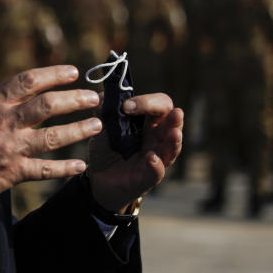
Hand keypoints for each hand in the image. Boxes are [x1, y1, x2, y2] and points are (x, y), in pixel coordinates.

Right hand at [0, 65, 101, 211]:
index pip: (28, 81)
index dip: (53, 74)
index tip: (73, 72)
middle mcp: (4, 123)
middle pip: (48, 106)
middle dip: (75, 99)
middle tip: (94, 98)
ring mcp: (10, 148)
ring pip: (52, 137)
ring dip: (78, 131)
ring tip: (97, 125)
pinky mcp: (12, 173)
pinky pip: (44, 170)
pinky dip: (64, 168)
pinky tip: (81, 165)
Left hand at [87, 93, 182, 212]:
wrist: (98, 177)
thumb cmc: (106, 148)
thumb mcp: (102, 126)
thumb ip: (105, 110)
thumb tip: (103, 94)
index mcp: (148, 122)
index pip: (160, 105)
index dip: (148, 102)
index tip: (126, 106)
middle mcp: (157, 138)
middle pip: (173, 124)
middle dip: (173, 118)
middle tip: (175, 112)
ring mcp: (156, 158)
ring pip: (172, 148)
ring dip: (173, 141)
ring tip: (174, 133)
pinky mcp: (147, 177)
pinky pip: (157, 172)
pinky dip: (156, 164)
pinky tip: (152, 158)